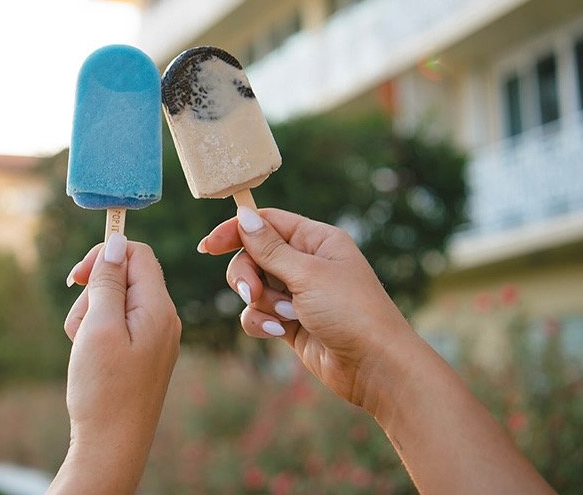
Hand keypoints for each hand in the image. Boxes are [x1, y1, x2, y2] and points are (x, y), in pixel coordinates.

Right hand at [49, 234, 180, 493]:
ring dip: (91, 316)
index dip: (106, 255)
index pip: (139, 254)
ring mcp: (155, 338)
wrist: (111, 447)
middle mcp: (163, 319)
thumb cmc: (103, 389)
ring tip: (84, 349)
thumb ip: (109, 281)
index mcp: (158, 308)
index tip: (77, 277)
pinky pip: (117, 326)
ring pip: (115, 302)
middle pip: (124, 277)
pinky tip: (90, 360)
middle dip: (93, 293)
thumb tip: (118, 240)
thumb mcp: (99, 326)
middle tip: (82, 327)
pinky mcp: (143, 354)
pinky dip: (97, 335)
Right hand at [198, 207, 416, 413]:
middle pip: (252, 255)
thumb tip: (244, 216)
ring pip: (252, 287)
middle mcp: (306, 263)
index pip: (266, 223)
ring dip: (262, 303)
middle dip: (247, 275)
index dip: (235, 230)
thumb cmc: (351, 312)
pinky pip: (258, 314)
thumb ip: (270, 248)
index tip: (207, 246)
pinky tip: (280, 333)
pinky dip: (262, 323)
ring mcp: (297, 293)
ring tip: (285, 317)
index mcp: (316, 240)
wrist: (374, 367)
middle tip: (251, 292)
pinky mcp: (290, 322)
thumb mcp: (308, 274)